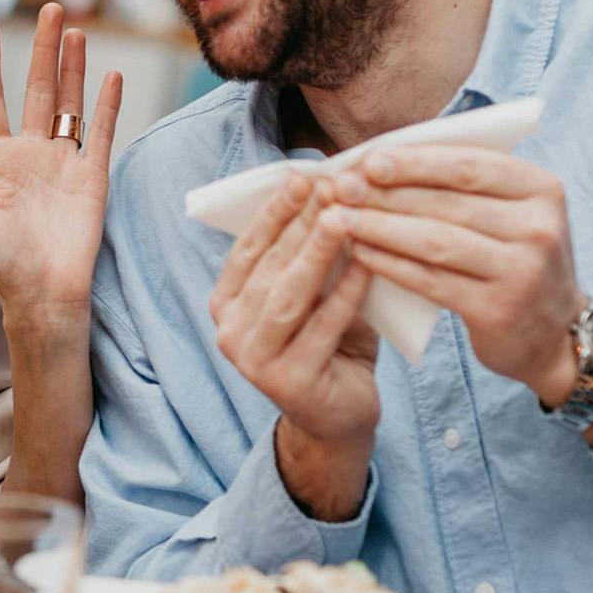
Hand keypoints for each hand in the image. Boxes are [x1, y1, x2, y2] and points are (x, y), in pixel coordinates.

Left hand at [0, 4, 122, 317]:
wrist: (44, 293)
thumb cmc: (0, 259)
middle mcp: (31, 152)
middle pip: (38, 87)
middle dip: (43, 48)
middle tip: (49, 8)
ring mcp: (63, 161)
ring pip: (70, 101)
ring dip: (73, 66)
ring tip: (76, 30)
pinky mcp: (92, 175)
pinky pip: (100, 131)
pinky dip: (106, 103)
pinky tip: (110, 74)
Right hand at [210, 174, 379, 519]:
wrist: (339, 418)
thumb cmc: (329, 344)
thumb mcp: (313, 295)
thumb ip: (312, 257)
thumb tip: (332, 192)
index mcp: (226, 303)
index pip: (247, 247)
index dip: (274, 210)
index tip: (302, 174)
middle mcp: (229, 331)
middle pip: (268, 266)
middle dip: (300, 222)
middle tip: (331, 186)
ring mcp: (253, 360)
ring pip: (287, 296)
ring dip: (316, 253)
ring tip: (343, 218)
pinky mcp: (287, 383)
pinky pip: (320, 329)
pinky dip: (344, 295)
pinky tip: (366, 265)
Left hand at [327, 145, 584, 402]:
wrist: (549, 332)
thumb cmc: (508, 255)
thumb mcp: (504, 211)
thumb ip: (455, 183)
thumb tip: (376, 160)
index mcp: (541, 189)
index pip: (468, 166)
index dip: (414, 162)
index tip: (367, 161)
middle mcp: (539, 228)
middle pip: (446, 203)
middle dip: (385, 193)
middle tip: (339, 189)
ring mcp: (523, 272)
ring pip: (435, 241)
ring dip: (379, 227)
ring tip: (338, 219)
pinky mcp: (498, 310)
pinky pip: (430, 280)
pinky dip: (390, 264)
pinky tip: (359, 252)